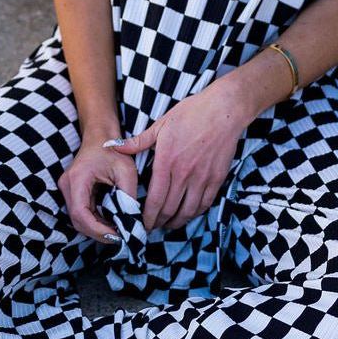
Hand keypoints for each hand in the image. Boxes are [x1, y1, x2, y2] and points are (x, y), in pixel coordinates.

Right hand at [58, 129, 137, 243]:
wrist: (100, 136)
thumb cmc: (113, 150)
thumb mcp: (126, 171)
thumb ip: (128, 196)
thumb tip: (133, 222)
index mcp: (77, 179)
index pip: (80, 213)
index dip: (97, 229)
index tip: (116, 236)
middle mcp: (67, 186)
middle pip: (77, 220)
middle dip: (98, 232)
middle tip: (120, 237)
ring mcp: (68, 190)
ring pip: (79, 219)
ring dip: (97, 229)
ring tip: (118, 231)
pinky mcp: (73, 192)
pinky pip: (82, 213)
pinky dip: (96, 221)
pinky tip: (111, 222)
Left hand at [102, 79, 247, 232]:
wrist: (224, 110)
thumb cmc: (192, 113)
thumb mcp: (161, 124)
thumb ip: (137, 141)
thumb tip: (113, 146)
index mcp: (166, 161)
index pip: (154, 199)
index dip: (147, 217)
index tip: (141, 224)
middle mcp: (184, 174)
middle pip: (169, 209)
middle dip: (158, 223)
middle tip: (151, 228)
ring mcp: (202, 178)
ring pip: (187, 211)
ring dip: (176, 222)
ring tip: (167, 225)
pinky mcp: (217, 178)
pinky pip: (204, 204)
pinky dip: (194, 213)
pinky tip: (187, 214)